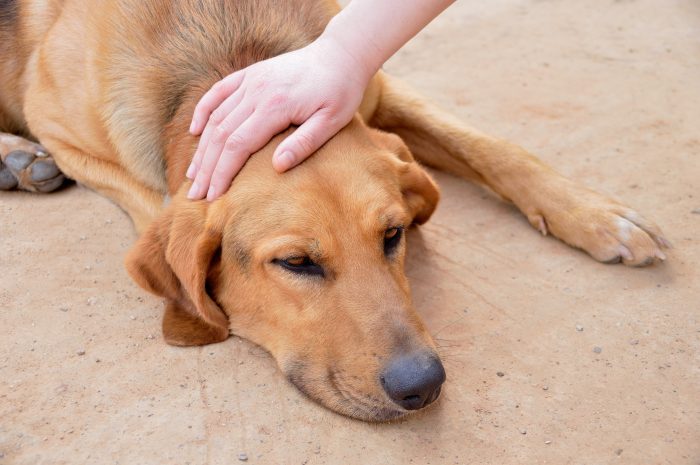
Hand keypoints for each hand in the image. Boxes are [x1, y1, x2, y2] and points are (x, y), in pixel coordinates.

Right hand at [186, 37, 371, 200]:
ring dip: (202, 148)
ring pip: (216, 117)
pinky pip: (218, 92)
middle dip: (206, 168)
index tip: (212, 197)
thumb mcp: (332, 121)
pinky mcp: (250, 74)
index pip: (237, 145)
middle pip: (220, 135)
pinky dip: (203, 112)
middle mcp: (256, 91)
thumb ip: (304, 143)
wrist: (341, 55)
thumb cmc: (340, 92)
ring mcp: (250, 80)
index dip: (222, 173)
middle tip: (195, 196)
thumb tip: (277, 167)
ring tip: (193, 175)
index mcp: (275, 105)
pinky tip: (195, 133)